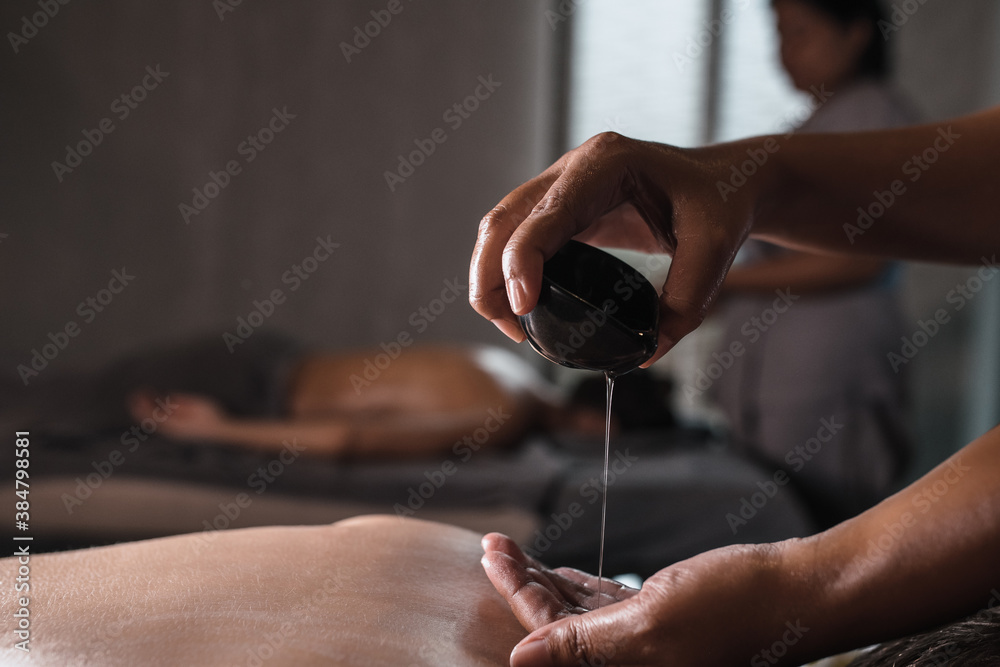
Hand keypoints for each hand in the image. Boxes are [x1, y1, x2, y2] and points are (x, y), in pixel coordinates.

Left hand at [128, 391, 229, 440]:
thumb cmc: (213, 419)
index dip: (143, 405)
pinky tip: (155, 407)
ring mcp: (175, 433)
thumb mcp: (199, 405)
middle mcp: (172, 431)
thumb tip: (170, 398)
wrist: (222, 433)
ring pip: (155, 422)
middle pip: (151, 420)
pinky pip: (162, 423)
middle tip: (134, 396)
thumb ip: (183, 402)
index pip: (153, 415)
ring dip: (147, 410)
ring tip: (141, 399)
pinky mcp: (178, 432)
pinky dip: (155, 415)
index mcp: (175, 425)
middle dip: (141, 407)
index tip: (137, 394)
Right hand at [469, 133, 757, 363]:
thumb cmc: (721, 204)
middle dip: (490, 275)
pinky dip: (508, 272)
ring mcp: (563, 183)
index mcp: (608, 164)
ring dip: (491, 276)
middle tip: (509, 329)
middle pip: (504, 219)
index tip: (523, 307)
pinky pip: (518, 236)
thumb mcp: (716, 250)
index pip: (546, 213)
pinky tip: (523, 307)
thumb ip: (686, 302)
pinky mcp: (562, 206)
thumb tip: (646, 351)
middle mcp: (575, 167)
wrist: (725, 181)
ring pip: (500, 227)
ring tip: (512, 326)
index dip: (522, 260)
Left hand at [481, 532, 805, 665]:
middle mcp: (629, 664)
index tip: (490, 554)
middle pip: (556, 625)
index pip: (548, 638)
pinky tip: (558, 570)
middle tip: (494, 542)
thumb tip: (519, 658)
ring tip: (513, 547)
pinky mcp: (660, 621)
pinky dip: (579, 586)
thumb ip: (582, 645)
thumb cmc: (734, 608)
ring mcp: (645, 643)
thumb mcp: (650, 626)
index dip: (515, 593)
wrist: (798, 591)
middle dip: (521, 582)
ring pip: (577, 612)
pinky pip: (605, 606)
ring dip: (545, 578)